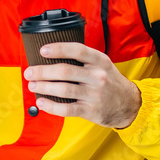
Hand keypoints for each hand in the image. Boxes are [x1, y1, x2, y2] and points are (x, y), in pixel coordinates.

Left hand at [23, 42, 141, 128]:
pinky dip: (51, 106)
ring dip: (44, 87)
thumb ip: (83, 60)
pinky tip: (42, 102)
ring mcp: (95, 94)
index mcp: (100, 61)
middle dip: (43, 71)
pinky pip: (67, 109)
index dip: (58, 49)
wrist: (129, 104)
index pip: (77, 50)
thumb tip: (52, 56)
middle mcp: (98, 76)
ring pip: (64, 90)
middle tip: (29, 72)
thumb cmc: (110, 82)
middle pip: (65, 71)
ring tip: (32, 85)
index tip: (42, 50)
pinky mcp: (91, 111)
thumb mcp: (103, 65)